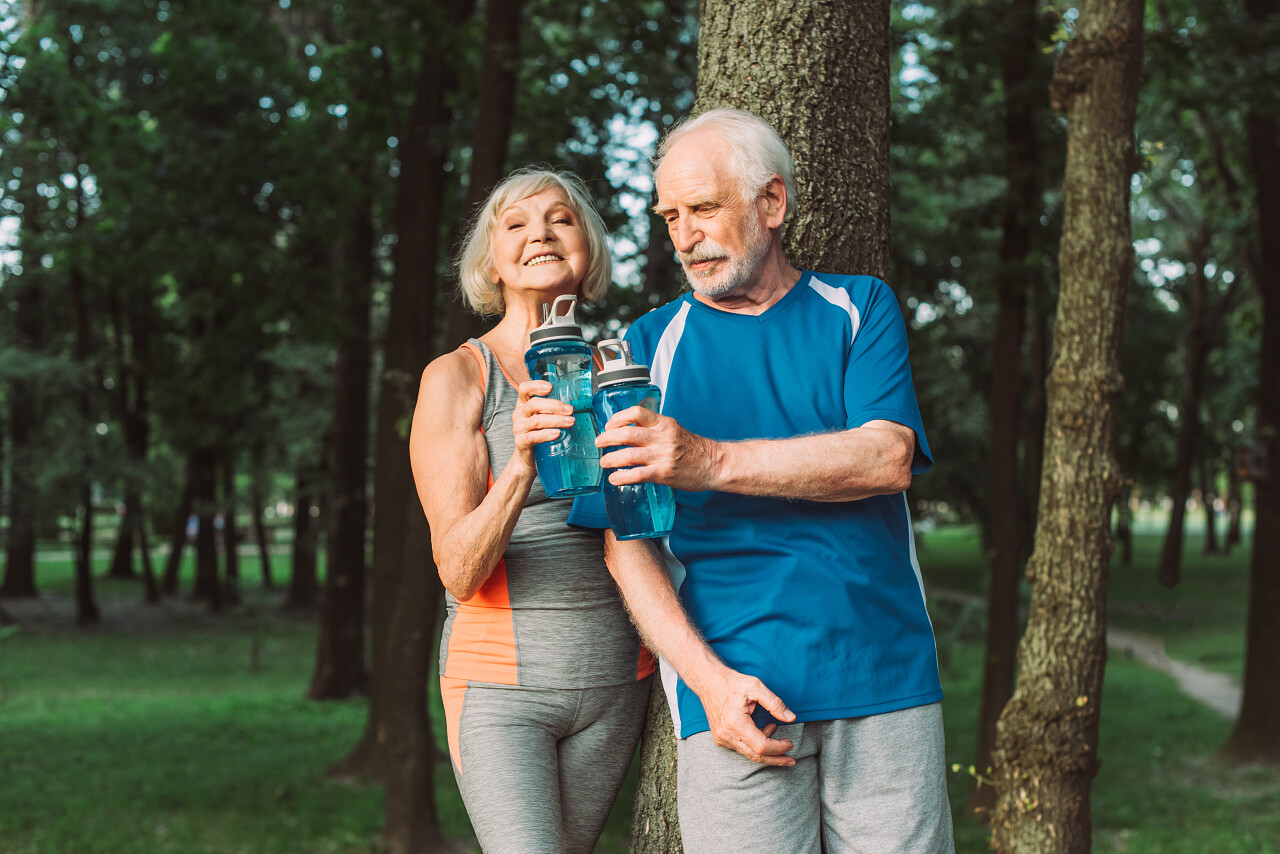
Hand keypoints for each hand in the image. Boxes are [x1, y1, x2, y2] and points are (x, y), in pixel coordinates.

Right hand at [512, 380, 574, 471]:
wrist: (527, 457)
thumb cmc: (538, 432)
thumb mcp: (542, 416)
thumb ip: (553, 408)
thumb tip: (579, 402)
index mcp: (524, 404)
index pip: (524, 389)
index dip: (535, 385)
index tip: (550, 387)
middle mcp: (519, 414)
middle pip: (534, 404)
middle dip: (554, 406)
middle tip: (570, 410)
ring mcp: (519, 428)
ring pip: (537, 421)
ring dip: (556, 420)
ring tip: (570, 422)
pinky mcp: (522, 442)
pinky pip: (533, 437)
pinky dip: (546, 434)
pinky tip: (557, 434)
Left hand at [595, 406, 719, 490]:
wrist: (714, 464)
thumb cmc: (693, 448)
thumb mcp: (674, 430)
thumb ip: (653, 429)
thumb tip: (627, 431)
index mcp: (664, 423)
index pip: (636, 412)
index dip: (618, 418)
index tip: (609, 425)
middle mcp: (662, 437)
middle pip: (627, 432)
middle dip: (607, 438)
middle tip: (599, 443)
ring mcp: (662, 455)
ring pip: (628, 454)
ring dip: (610, 459)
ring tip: (604, 462)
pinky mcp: (663, 473)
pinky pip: (637, 474)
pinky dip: (622, 477)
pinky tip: (615, 479)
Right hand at [701, 669, 796, 765]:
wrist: (707, 681)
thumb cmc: (732, 682)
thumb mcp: (756, 687)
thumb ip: (775, 703)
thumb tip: (791, 718)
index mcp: (736, 723)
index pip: (762, 746)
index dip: (778, 748)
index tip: (790, 744)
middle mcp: (726, 735)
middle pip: (756, 756)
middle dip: (776, 759)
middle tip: (791, 759)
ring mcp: (721, 738)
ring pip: (749, 753)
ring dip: (766, 749)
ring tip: (774, 729)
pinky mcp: (719, 738)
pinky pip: (741, 748)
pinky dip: (755, 744)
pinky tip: (762, 730)